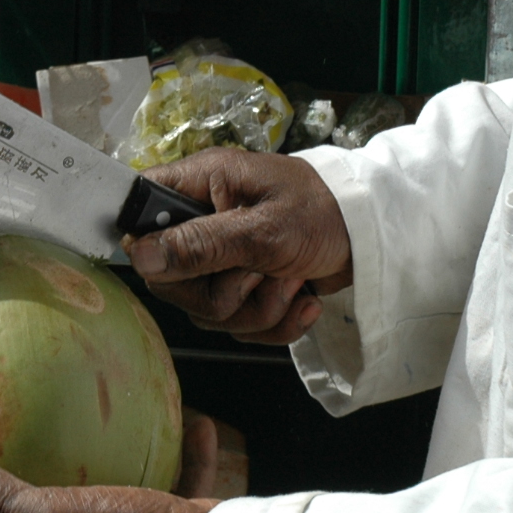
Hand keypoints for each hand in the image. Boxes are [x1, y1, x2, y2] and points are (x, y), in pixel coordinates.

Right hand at [125, 148, 351, 345]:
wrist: (375, 238)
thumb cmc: (325, 212)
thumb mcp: (265, 229)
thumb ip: (201, 244)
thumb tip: (140, 256)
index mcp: (199, 186)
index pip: (137, 212)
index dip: (148, 246)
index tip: (182, 266)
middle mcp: (202, 221)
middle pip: (172, 282)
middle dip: (224, 293)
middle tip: (263, 270)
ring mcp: (223, 260)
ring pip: (208, 312)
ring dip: (259, 308)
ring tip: (291, 279)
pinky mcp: (245, 290)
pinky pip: (239, 327)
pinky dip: (276, 321)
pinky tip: (302, 297)